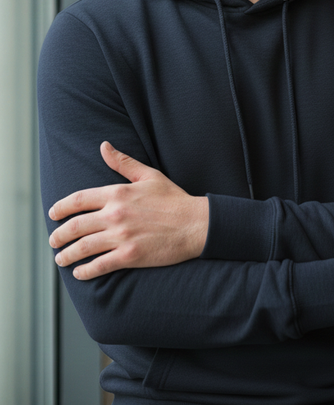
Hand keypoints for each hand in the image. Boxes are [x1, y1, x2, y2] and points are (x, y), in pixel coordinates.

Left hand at [48, 141, 208, 279]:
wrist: (195, 223)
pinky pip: (99, 265)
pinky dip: (85, 271)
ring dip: (67, 255)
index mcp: (117, 193)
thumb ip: (123, 162)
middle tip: (53, 241)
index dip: (61, 208)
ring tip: (60, 259)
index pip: (78, 200)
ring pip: (83, 247)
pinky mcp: (130, 256)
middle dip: (59, 235)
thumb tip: (104, 146)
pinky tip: (79, 273)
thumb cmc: (173, 198)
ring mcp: (122, 236)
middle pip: (76, 226)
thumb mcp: (148, 175)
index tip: (53, 214)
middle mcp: (115, 214)